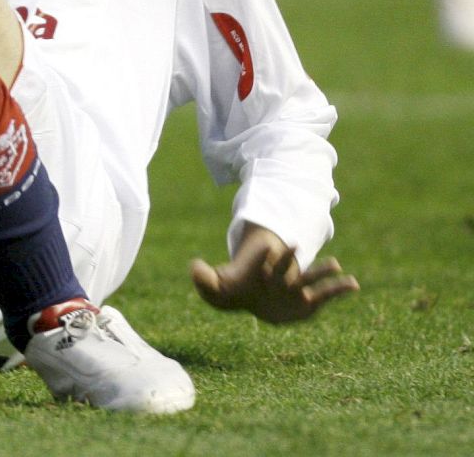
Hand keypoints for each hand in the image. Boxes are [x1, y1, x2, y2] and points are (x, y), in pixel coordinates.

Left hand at [190, 225, 357, 323]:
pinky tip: (355, 285)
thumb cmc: (233, 292)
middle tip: (296, 246)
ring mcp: (294, 289)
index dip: (262, 254)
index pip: (258, 260)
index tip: (269, 245)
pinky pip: (325, 296)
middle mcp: (277, 279)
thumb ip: (203, 279)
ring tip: (336, 265)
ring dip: (321, 271)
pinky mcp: (307, 302)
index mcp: (256, 272)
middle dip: (289, 258)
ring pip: (309, 278)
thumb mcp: (214, 289)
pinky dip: (339, 290)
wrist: (252, 299)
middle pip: (284, 268)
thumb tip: (194, 266)